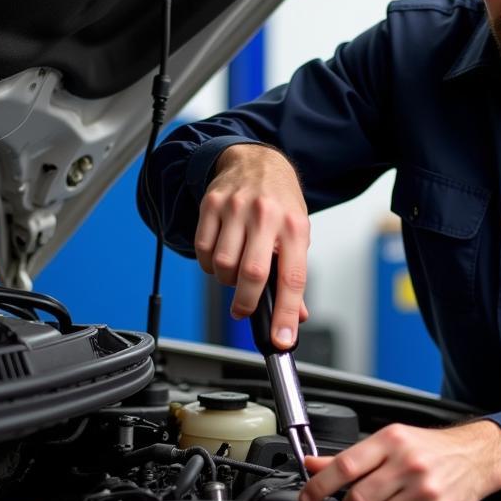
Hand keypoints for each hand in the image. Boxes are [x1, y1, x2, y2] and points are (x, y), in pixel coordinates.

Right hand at [194, 143, 309, 348]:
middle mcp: (266, 215)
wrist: (258, 161)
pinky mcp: (212, 204)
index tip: (281, 339)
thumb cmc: (280, 202)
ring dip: (227, 282)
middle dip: (246, 303)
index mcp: (294, 227)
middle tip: (244, 310)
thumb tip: (297, 316)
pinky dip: (210, 265)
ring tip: (236, 274)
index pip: (292, 278)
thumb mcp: (297, 234)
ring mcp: (236, 208)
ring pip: (223, 265)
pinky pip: (203, 250)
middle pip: (252, 274)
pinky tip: (221, 258)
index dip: (285, 314)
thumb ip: (294, 274)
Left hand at [297, 420, 500, 500]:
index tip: (307, 498)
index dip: (319, 485)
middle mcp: (409, 463)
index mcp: (392, 440)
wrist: (474, 456)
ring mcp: (425, 490)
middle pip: (359, 500)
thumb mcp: (390, 441)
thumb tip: (312, 464)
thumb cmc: (428, 449)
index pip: (346, 465)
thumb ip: (350, 456)